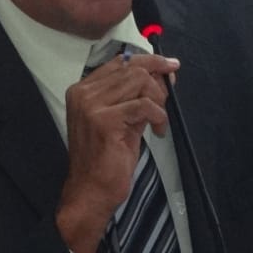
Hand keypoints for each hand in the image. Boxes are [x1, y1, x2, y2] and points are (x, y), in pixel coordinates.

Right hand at [55, 52, 180, 252]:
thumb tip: (162, 74)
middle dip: (158, 82)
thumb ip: (135, 96)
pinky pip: (144, 105)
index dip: (149, 61)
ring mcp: (91, 105)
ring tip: (159, 121)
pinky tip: (157, 131)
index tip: (170, 66)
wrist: (91, 191)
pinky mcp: (104, 120)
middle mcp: (83, 93)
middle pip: (133, 68)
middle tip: (168, 101)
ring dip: (159, 100)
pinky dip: (158, 116)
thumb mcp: (123, 120)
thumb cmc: (107, 159)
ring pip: (139, 81)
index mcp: (82, 89)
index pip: (120, 61)